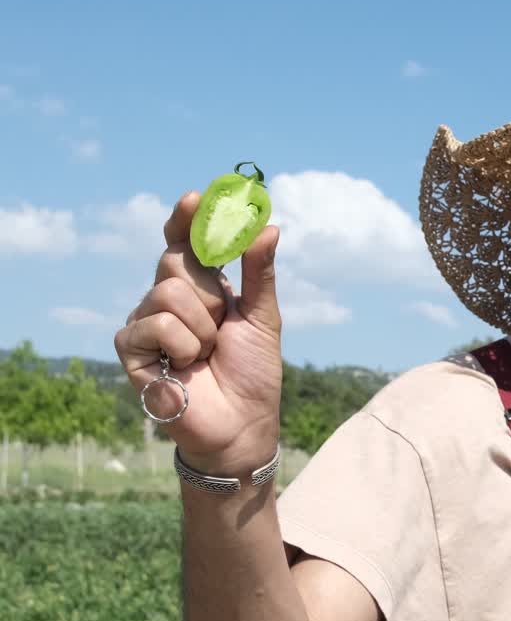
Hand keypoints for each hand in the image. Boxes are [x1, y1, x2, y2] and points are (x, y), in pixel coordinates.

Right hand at [114, 191, 282, 476]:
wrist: (243, 423)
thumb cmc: (252, 372)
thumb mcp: (263, 317)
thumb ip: (260, 272)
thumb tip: (268, 226)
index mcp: (200, 286)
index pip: (183, 241)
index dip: (186, 218)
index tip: (197, 198)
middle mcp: (167, 297)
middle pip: (175, 259)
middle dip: (211, 288)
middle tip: (223, 319)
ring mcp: (145, 321)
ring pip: (168, 292)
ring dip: (203, 324)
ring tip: (207, 351)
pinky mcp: (131, 348)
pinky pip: (157, 324)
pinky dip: (184, 345)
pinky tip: (186, 366)